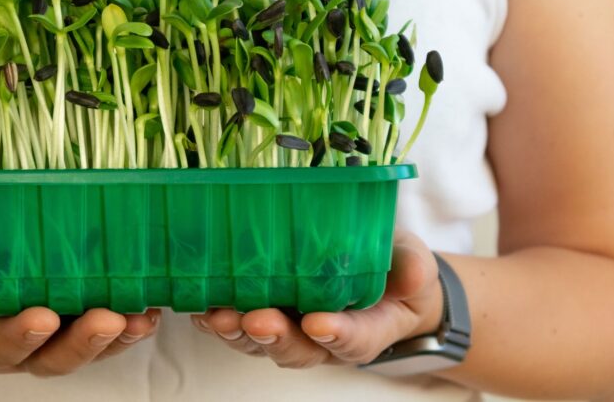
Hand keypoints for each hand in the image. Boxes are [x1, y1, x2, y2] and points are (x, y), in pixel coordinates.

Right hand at [0, 231, 160, 375]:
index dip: (20, 337)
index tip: (41, 319)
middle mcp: (18, 347)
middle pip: (53, 357)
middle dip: (83, 342)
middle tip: (108, 320)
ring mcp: (50, 337)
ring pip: (86, 349)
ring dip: (117, 337)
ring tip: (141, 318)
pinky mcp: (73, 319)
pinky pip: (104, 331)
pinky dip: (129, 324)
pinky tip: (149, 310)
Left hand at [190, 230, 442, 368]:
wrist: (381, 278)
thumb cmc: (395, 270)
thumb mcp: (414, 263)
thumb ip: (413, 268)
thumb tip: (412, 274)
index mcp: (366, 329)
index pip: (353, 339)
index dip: (336, 334)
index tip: (318, 324)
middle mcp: (323, 338)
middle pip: (297, 349)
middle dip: (274, 337)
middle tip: (257, 320)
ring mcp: (291, 328)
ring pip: (262, 342)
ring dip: (237, 331)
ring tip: (219, 315)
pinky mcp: (266, 312)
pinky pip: (239, 325)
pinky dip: (217, 320)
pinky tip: (200, 309)